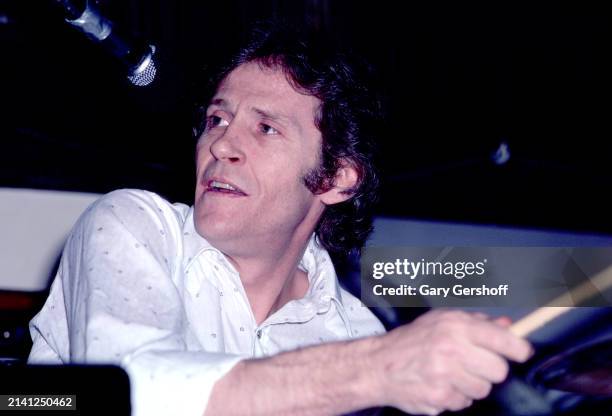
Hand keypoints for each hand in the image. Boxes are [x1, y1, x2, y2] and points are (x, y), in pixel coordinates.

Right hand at [370, 310, 532, 414]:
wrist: (379, 364)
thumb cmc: (412, 341)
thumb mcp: (441, 320)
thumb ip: (476, 322)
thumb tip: (507, 325)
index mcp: (455, 325)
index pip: (503, 340)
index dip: (519, 348)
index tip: (522, 352)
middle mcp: (451, 348)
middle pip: (499, 370)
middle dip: (490, 369)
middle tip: (475, 364)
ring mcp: (445, 375)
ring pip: (483, 389)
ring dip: (472, 384)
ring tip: (451, 374)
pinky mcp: (439, 397)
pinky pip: (465, 402)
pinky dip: (456, 396)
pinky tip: (440, 384)